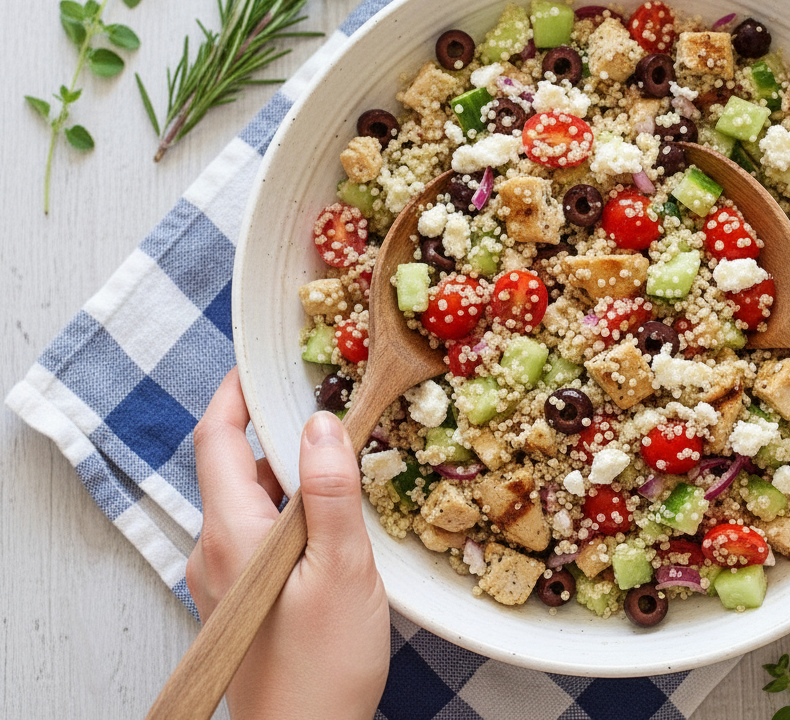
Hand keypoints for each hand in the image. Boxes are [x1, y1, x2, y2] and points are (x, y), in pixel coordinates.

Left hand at [185, 369, 389, 719]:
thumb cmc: (323, 662)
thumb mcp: (341, 568)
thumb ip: (328, 492)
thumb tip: (320, 423)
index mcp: (232, 530)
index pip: (216, 438)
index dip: (235, 393)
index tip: (262, 361)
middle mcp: (215, 547)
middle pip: (233, 464)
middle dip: (275, 428)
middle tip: (327, 403)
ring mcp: (224, 574)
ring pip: (249, 500)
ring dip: (287, 471)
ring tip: (340, 458)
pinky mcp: (241, 596)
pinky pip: (257, 531)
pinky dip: (289, 508)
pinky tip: (331, 518)